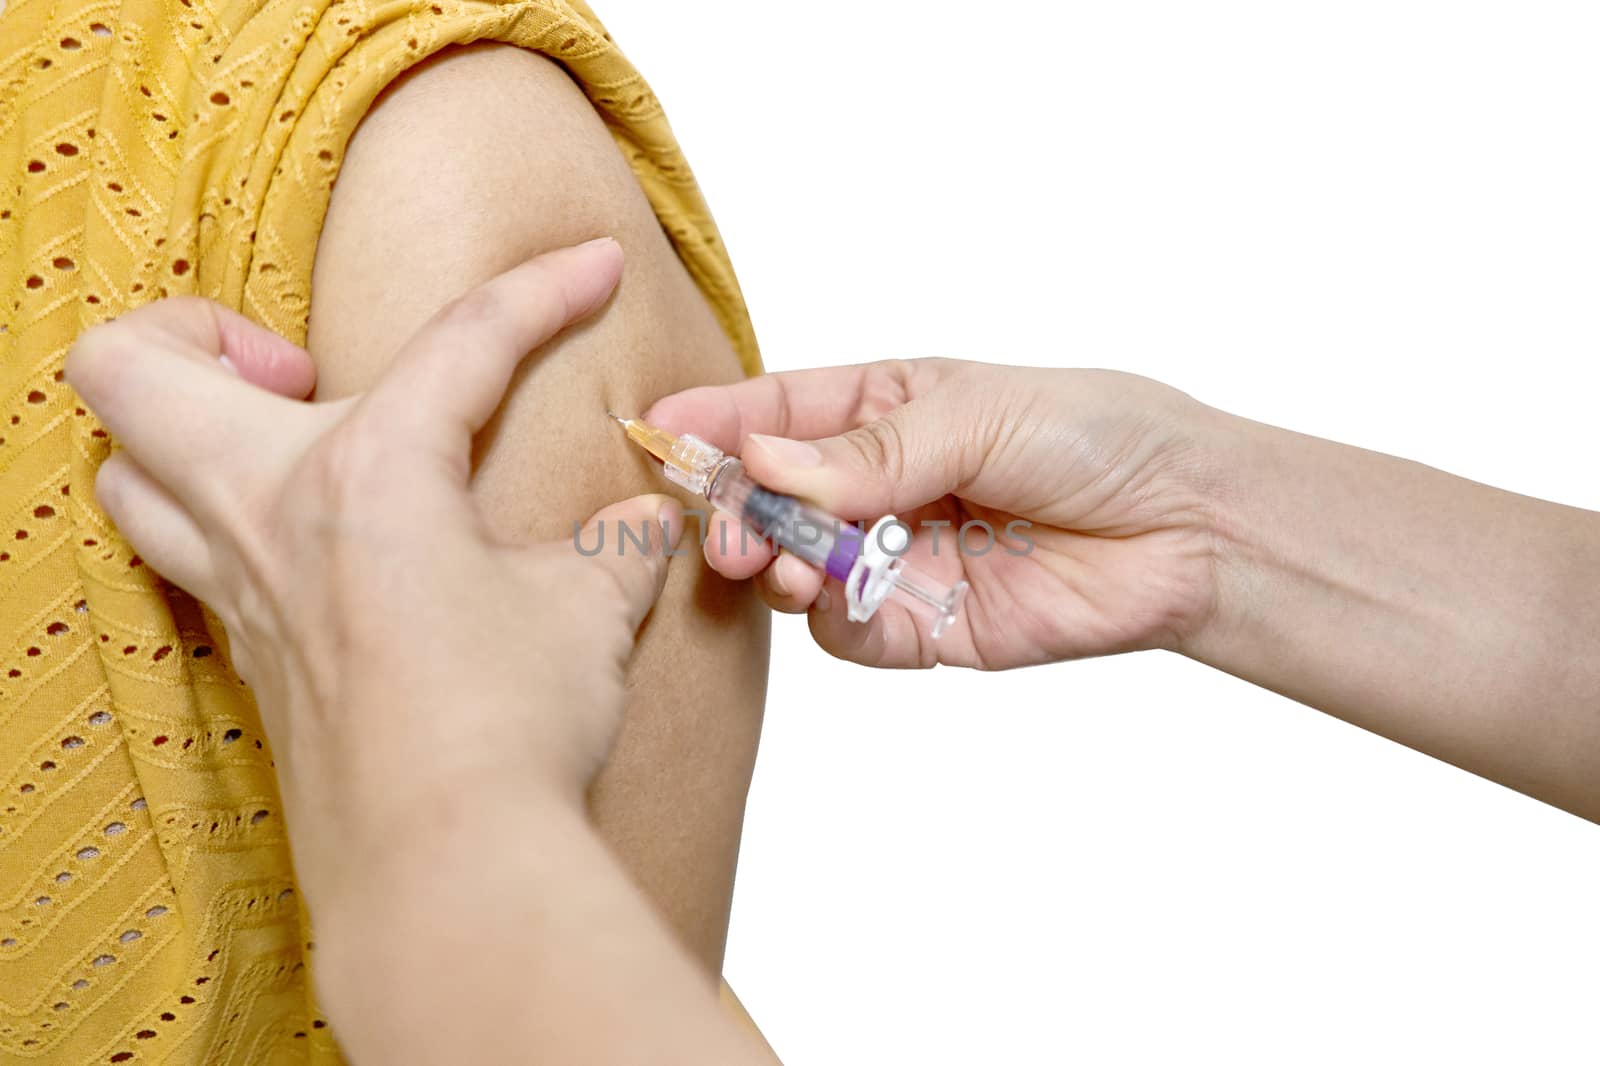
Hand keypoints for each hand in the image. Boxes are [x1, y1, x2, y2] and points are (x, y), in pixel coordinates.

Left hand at [65, 239, 682, 905]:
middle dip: (200, 330)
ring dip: (183, 435)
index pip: (465, 339)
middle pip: (135, 368)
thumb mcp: (590, 611)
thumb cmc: (508, 729)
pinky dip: (225, 527)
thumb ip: (617, 545)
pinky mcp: (248, 661)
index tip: (596, 265)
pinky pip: (184, 560)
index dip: (545, 289)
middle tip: (305, 367)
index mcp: (366, 474)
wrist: (447, 869)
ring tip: (287, 446)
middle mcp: (270, 517)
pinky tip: (321, 552)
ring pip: (125, 473)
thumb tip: (650, 517)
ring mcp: (239, 594)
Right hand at [647, 359, 1221, 668]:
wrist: (1188, 529)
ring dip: (780, 570)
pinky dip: (832, 621)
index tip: (656, 436)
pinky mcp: (923, 626)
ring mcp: (896, 556)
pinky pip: (849, 633)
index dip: (715, 424)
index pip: (776, 412)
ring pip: (798, 570)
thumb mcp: (977, 413)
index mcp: (886, 408)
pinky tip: (842, 601)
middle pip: (771, 499)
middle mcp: (879, 483)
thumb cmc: (1097, 436)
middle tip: (729, 528)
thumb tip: (763, 459)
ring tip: (792, 568)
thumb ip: (868, 450)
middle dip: (738, 511)